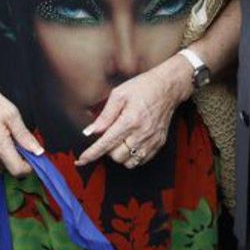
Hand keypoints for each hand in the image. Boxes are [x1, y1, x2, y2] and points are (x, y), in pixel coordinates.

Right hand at [0, 73, 42, 176]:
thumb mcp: (12, 115)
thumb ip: (25, 136)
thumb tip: (38, 151)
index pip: (17, 170)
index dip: (28, 167)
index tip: (32, 157)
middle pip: (10, 168)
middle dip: (17, 157)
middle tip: (15, 139)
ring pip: (0, 168)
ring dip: (6, 158)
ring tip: (3, 137)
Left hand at [76, 55, 193, 167]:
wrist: (168, 87)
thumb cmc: (143, 87)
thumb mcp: (119, 94)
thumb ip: (104, 115)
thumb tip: (90, 131)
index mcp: (130, 120)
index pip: (106, 143)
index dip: (92, 154)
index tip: (81, 160)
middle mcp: (142, 133)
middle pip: (116, 156)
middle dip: (108, 148)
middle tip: (110, 133)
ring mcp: (152, 141)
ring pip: (128, 162)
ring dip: (119, 154)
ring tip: (121, 138)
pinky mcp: (158, 144)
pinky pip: (141, 161)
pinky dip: (132, 156)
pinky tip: (131, 142)